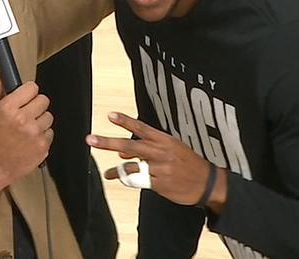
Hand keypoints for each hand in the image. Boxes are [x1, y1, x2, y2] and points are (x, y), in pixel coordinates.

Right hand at [0, 62, 52, 201]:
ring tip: (26, 127)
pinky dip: (42, 135)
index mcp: (8, 108)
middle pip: (43, 100)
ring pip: (48, 116)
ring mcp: (35, 135)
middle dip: (34, 104)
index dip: (27, 92)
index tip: (23, 97)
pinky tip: (29, 138)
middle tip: (24, 113)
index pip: (32, 88)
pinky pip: (50, 132)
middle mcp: (23, 120)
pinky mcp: (42, 147)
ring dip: (39, 119)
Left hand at [88, 112, 224, 207]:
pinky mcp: (159, 184)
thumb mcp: (171, 149)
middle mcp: (160, 152)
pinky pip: (139, 181)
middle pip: (130, 145)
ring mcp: (159, 169)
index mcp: (164, 140)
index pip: (141, 127)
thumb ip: (146, 148)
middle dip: (108, 142)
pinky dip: (130, 180)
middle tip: (91, 140)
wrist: (207, 183)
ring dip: (116, 170)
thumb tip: (122, 153)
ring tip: (107, 173)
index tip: (110, 115)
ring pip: (131, 167)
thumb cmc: (186, 163)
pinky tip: (124, 180)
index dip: (125, 121)